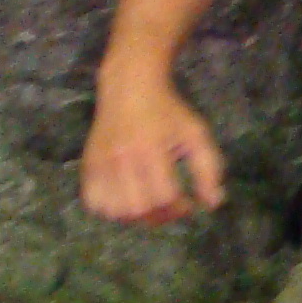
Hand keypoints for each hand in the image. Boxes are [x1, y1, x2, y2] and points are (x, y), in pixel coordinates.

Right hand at [81, 72, 225, 225]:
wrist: (129, 85)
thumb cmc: (167, 110)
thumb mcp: (195, 132)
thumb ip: (208, 168)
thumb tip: (212, 203)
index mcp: (151, 148)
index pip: (163, 195)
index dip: (180, 208)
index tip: (188, 203)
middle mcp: (123, 157)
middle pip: (138, 208)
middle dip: (158, 216)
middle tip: (169, 208)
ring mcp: (102, 162)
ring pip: (114, 210)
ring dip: (134, 217)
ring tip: (148, 205)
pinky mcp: (89, 164)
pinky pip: (93, 202)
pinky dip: (110, 210)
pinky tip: (126, 200)